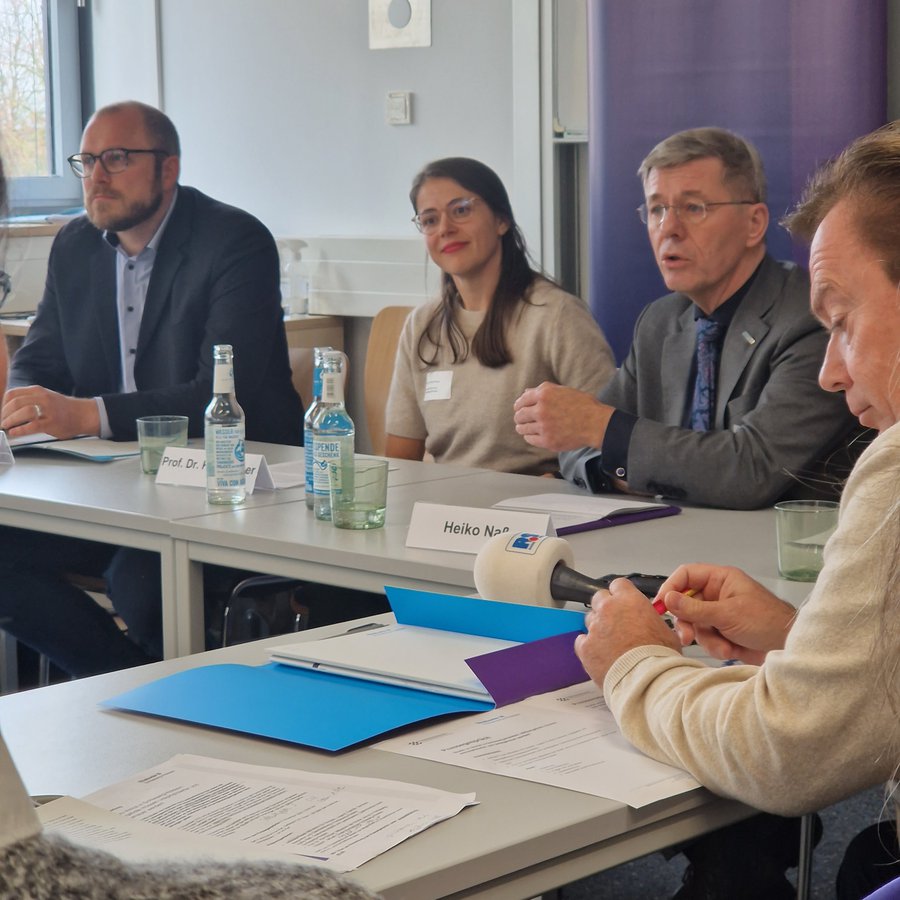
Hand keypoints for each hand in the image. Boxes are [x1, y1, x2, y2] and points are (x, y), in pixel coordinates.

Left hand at [1, 386, 99, 439]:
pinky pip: (31, 426)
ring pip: (23, 412)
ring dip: (10, 420)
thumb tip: (10, 410)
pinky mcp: (52, 423)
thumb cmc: (62, 408)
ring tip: (5, 426)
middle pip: (15, 403)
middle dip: (4, 413)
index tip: (2, 412)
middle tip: (2, 421)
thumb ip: (30, 399)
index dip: (3, 404)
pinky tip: (14, 432)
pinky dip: (19, 430)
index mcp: (38, 391)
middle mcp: (42, 398)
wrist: (83, 414)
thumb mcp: (45, 397)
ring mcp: (48, 410)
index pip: (13, 394)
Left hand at [513, 382, 613, 451]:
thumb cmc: (582, 405)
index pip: (522, 400)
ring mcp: (543, 426)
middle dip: (519, 417)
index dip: (518, 405)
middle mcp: (541, 409)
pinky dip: (529, 437)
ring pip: (522, 428)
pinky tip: (533, 435)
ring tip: (524, 428)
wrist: (596, 424)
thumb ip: (543, 390)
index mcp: (545, 394)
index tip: (518, 409)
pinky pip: (530, 439)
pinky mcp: (547, 441)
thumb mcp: (563, 391)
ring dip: (522, 428)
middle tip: (521, 419)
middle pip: (519, 415)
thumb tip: (525, 392)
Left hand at [574, 578, 679, 684]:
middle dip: (606, 608)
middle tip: (616, 623)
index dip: (621, 594)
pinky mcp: (585, 647)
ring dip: (598, 628)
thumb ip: (652, 620)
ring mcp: (594, 627)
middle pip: (599, 598)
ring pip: (590, 620)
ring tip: (611, 644)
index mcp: (630, 600)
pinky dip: (589, 647)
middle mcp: (609, 609)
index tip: (623, 602)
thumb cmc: (660, 658)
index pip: (618, 584)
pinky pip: (581, 641)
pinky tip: (600, 655)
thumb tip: (650, 622)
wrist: (647, 680)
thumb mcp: (666, 631)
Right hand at [655, 564, 795, 664]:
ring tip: (722, 645)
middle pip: (686, 603)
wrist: (789, 648)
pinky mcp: (723, 633)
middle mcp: (717, 595)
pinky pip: (706, 638)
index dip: (671, 587)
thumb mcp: (727, 613)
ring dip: (706, 638)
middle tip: (686, 635)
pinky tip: (730, 649)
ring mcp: (719, 615)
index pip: (686, 576)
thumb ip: (695, 608)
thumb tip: (668, 599)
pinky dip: (715, 646)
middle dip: (687, 622)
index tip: (662, 604)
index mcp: (721, 580)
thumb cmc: (767, 621)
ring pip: (695, 625)